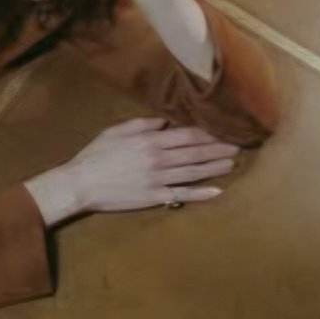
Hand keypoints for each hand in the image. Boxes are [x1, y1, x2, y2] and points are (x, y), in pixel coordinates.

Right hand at [25, 116, 239, 224]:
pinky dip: (200, 194)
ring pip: (193, 172)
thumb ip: (142, 124)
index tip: (224, 129)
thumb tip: (165, 121)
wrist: (81, 184)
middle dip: (218, 148)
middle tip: (239, 146)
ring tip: (232, 164)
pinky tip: (216, 192)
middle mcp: (159, 158)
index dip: (208, 132)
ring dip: (215, 168)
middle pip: (195, 152)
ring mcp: (158, 179)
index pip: (186, 134)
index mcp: (150, 140)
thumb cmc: (95, 156)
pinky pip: (182, 195)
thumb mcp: (115, 131)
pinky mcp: (154, 197)